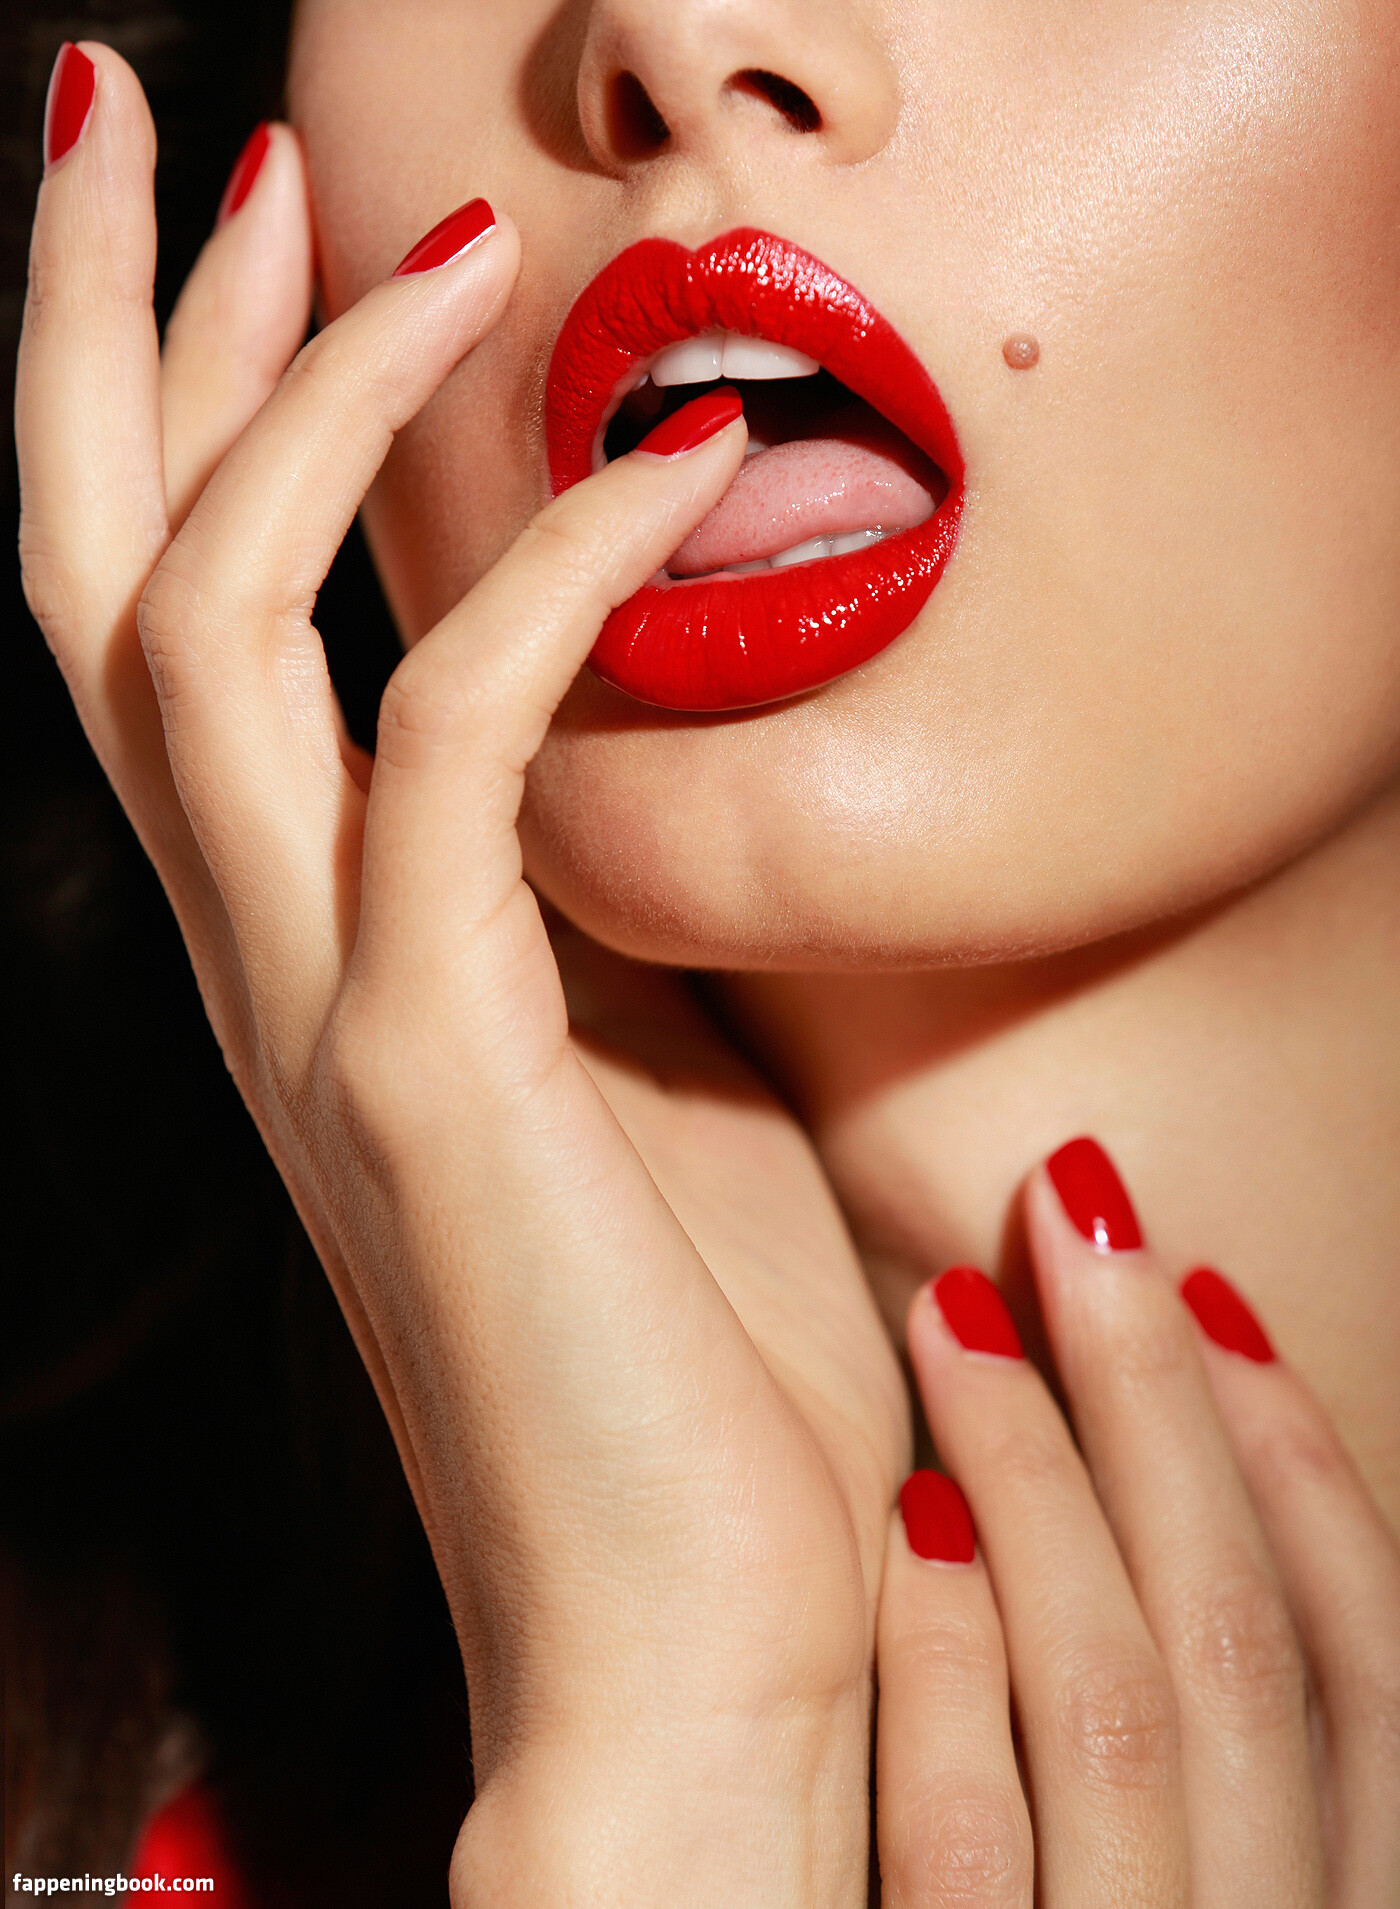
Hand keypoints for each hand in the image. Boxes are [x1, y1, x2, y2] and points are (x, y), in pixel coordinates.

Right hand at [17, 47, 907, 1902]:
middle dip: (101, 331)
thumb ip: (564, 886)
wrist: (680, 1616)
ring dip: (297, 401)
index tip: (227, 221)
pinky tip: (676, 467)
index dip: (161, 409)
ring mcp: (324, 1011)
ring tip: (415, 236)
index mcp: (300, 955)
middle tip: (144, 111)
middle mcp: (262, 963)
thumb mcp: (620, 1054)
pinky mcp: (438, 1068)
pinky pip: (452, 741)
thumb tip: (599, 713)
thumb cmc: (675, 1343)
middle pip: (96, 581)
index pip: (160, 629)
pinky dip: (547, 572)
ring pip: (205, 627)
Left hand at [874, 1140, 1399, 1905]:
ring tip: (958, 1304)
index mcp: (1332, 1899)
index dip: (1302, 1464)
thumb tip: (1188, 1485)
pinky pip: (977, 1861)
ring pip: (1131, 1717)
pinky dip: (954, 1678)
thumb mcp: (1197, 1860)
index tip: (1215, 1292)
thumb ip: (1211, 1727)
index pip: (1368, 1668)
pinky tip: (901, 1524)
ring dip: (1051, 1486)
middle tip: (1077, 1210)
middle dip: (1170, 1408)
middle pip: (1246, 1651)